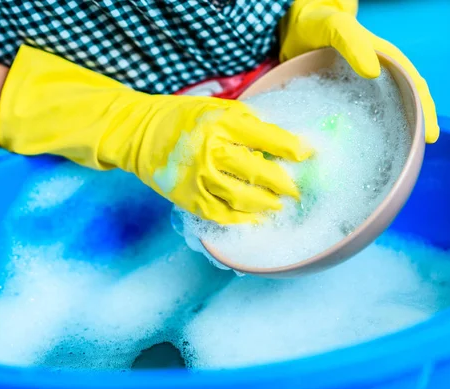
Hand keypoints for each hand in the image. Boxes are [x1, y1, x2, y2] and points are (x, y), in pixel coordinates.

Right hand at [0, 45, 310, 224]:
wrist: (139, 133)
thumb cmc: (182, 117)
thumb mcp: (216, 108)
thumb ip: (247, 122)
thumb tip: (282, 141)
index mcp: (222, 123)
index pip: (267, 138)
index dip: (292, 149)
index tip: (309, 156)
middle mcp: (212, 150)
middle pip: (259, 172)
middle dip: (285, 184)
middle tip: (299, 191)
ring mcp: (199, 177)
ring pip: (243, 197)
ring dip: (266, 204)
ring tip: (279, 205)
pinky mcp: (188, 197)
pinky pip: (221, 214)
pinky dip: (241, 219)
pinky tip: (255, 219)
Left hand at [279, 0, 438, 143]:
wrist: (290, 29)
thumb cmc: (316, 24)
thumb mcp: (335, 27)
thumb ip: (353, 43)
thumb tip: (373, 72)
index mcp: (384, 60)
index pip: (415, 85)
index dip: (426, 109)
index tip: (431, 135)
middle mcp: (376, 77)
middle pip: (404, 104)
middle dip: (415, 126)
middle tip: (417, 152)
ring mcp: (359, 90)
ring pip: (384, 114)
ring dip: (393, 133)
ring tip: (397, 156)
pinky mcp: (341, 100)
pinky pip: (360, 120)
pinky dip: (366, 135)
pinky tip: (363, 152)